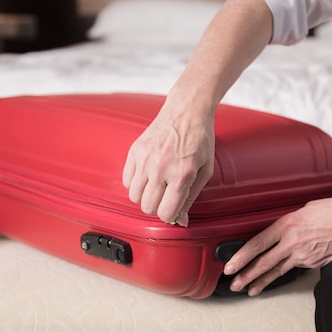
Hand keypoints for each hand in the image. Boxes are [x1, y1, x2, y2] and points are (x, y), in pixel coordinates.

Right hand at [122, 101, 214, 225]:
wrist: (187, 110)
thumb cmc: (200, 139)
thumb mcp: (205, 171)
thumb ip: (191, 198)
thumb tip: (181, 221)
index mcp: (182, 174)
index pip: (166, 212)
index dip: (170, 216)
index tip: (174, 210)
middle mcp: (161, 167)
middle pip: (148, 207)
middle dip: (157, 207)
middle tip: (166, 197)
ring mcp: (145, 159)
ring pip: (134, 196)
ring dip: (145, 196)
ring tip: (157, 186)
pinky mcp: (135, 151)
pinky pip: (127, 181)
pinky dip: (135, 184)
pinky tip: (147, 176)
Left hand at [223, 197, 331, 295]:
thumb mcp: (306, 208)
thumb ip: (290, 221)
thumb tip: (281, 230)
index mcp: (288, 224)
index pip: (257, 244)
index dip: (241, 257)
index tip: (230, 265)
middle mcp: (293, 242)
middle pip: (264, 262)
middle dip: (246, 275)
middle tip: (234, 284)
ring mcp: (305, 256)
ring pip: (277, 271)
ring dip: (261, 282)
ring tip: (249, 290)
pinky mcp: (315, 264)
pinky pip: (295, 268)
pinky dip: (284, 273)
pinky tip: (276, 278)